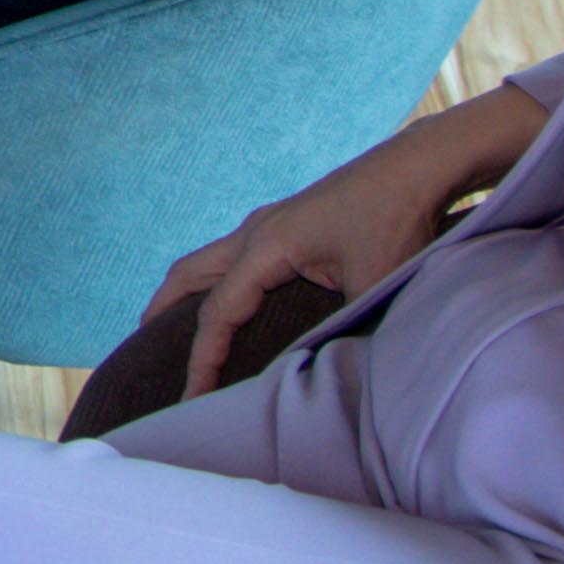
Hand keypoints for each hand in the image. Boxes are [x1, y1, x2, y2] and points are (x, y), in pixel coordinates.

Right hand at [145, 108, 501, 394]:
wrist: (418, 167)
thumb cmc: (396, 221)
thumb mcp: (369, 285)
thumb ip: (337, 327)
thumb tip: (316, 369)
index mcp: (267, 246)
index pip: (218, 311)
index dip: (203, 358)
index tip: (192, 397)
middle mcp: (257, 230)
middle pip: (190, 274)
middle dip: (164, 312)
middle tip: (144, 350)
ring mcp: (271, 220)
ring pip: (209, 259)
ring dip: (186, 292)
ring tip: (173, 326)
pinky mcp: (289, 220)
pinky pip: (234, 255)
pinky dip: (217, 280)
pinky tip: (234, 298)